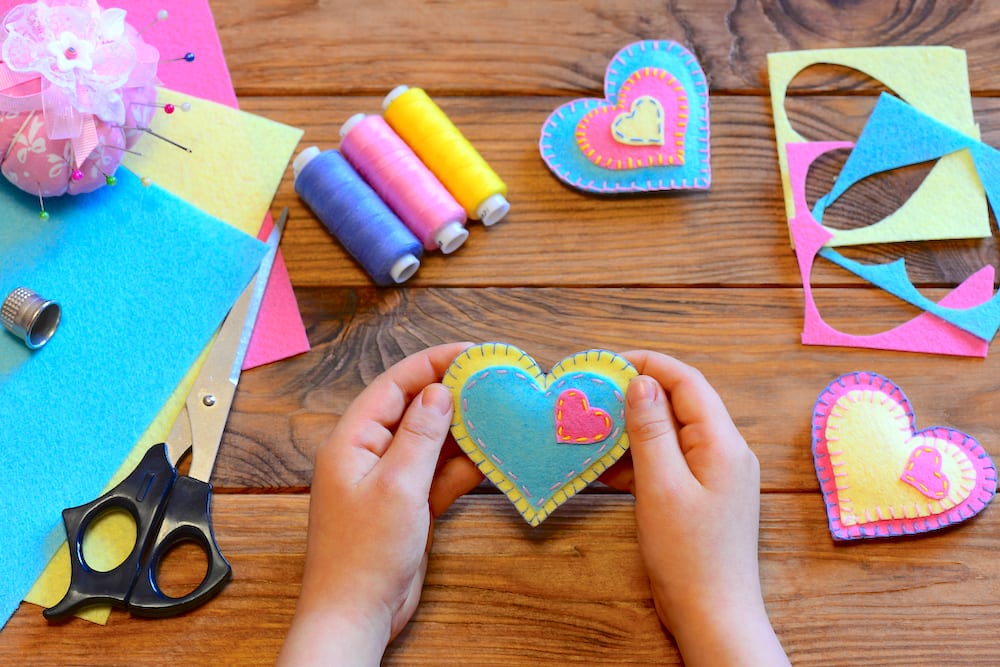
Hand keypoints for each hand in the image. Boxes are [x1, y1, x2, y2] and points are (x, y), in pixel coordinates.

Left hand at [278, 342, 482, 665]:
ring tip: (500, 414)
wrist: (356, 615)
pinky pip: (437, 473)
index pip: (394, 385)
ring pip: (430, 442)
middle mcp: (368, 453)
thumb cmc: (364, 554)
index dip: (432, 364)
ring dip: (462, 431)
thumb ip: (421, 435)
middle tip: (492, 380)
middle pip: (412, 409)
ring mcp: (388, 480)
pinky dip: (462, 466)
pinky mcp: (407, 504)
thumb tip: (440, 391)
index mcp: (352, 440)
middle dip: (452, 394)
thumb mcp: (398, 486)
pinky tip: (490, 457)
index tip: (471, 352)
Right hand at [601, 350, 788, 666]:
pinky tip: (607, 467)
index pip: (687, 381)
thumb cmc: (688, 554)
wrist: (713, 615)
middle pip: (680, 404)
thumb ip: (650, 431)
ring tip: (593, 429)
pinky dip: (640, 458)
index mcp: (723, 442)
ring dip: (633, 429)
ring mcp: (716, 473)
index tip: (606, 363)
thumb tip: (641, 382)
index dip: (648, 364)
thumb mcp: (661, 486)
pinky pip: (670, 461)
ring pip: (671, 433)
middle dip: (636, 395)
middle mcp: (726, 450)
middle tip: (592, 396)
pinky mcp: (703, 494)